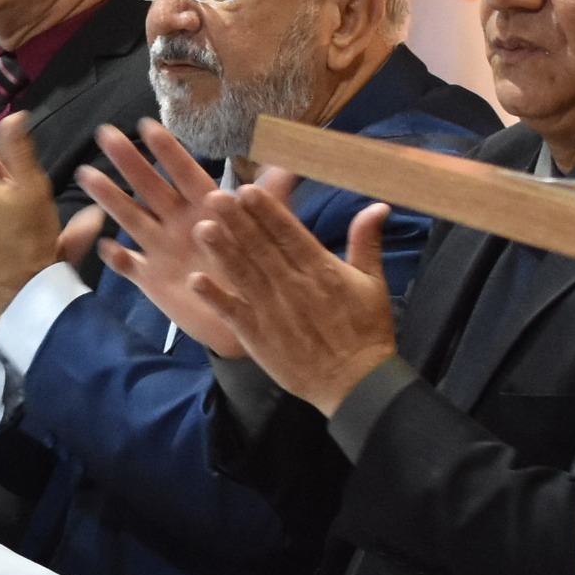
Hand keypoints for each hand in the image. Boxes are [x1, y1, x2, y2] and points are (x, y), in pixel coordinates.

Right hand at [71, 122, 255, 357]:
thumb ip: (273, 195)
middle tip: (106, 133)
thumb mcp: (270, 229)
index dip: (167, 150)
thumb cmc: (260, 265)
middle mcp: (178, 222)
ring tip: (86, 174)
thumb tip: (294, 158)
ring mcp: (162, 250)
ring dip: (110, 198)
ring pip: (131, 218)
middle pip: (149, 186)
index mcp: (204, 206)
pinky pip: (129, 266)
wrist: (252, 316)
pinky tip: (106, 244)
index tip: (148, 125)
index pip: (184, 171)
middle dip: (128, 161)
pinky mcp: (152, 280)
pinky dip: (118, 258)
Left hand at [190, 177, 399, 413]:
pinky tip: (196, 280)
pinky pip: (233, 313)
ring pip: (244, 275)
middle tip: (214, 197)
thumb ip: (367, 242)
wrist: (356, 384)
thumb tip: (379, 205)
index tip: (248, 190)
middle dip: (237, 222)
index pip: (289, 234)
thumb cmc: (366, 331)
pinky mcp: (259, 336)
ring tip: (202, 228)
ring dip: (222, 251)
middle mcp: (293, 286)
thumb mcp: (373, 283)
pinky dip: (215, 297)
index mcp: (321, 270)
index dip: (267, 212)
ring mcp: (273, 312)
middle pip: (261, 248)